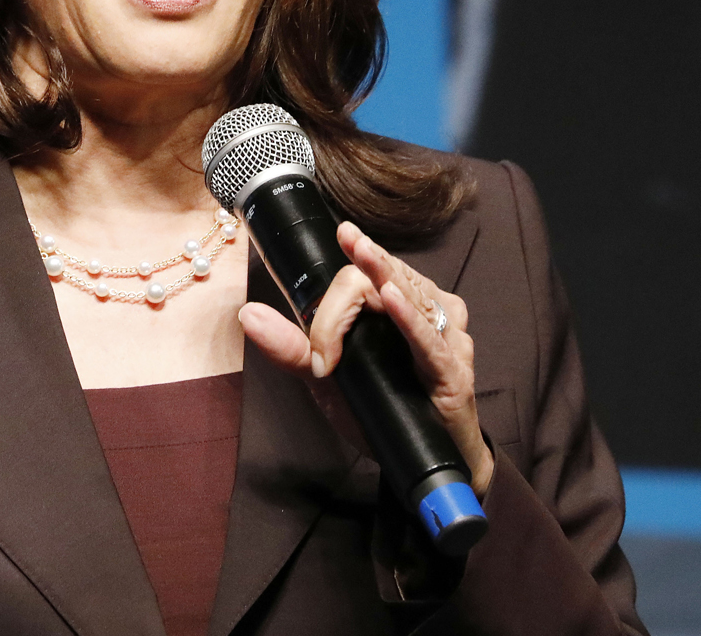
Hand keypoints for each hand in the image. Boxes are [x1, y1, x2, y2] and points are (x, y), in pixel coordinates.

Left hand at [240, 222, 494, 496]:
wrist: (422, 463)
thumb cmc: (383, 413)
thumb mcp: (328, 380)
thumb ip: (292, 348)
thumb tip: (248, 314)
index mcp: (396, 308)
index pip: (366, 282)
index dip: (335, 304)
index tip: (320, 350)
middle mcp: (424, 315)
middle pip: (390, 277)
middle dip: (365, 263)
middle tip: (348, 238)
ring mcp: (444, 340)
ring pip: (413, 297)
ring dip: (386, 276)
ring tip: (366, 255)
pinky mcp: (453, 372)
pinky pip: (430, 340)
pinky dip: (410, 320)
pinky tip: (393, 298)